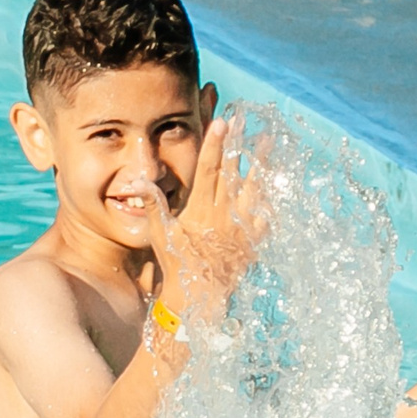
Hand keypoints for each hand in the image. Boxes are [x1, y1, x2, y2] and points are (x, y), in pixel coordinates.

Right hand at [149, 115, 265, 323]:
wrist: (198, 297)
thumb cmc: (176, 266)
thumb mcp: (160, 234)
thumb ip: (154, 205)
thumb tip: (138, 181)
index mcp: (199, 209)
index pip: (207, 169)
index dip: (214, 145)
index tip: (221, 123)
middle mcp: (222, 214)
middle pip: (233, 172)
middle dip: (238, 144)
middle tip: (245, 120)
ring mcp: (240, 227)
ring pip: (254, 188)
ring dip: (261, 163)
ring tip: (268, 141)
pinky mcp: (253, 241)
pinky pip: (266, 215)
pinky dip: (272, 197)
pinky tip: (278, 182)